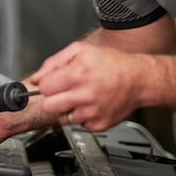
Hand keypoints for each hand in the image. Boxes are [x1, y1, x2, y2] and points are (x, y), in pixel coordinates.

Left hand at [29, 41, 146, 131]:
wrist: (139, 79)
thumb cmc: (111, 63)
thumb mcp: (80, 50)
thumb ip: (53, 62)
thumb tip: (36, 78)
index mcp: (75, 75)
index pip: (43, 88)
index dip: (47, 84)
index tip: (54, 82)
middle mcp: (83, 95)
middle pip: (49, 106)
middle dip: (53, 98)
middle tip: (64, 92)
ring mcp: (92, 112)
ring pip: (63, 118)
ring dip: (68, 109)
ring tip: (81, 97)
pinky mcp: (99, 124)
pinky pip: (80, 125)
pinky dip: (83, 116)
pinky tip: (93, 105)